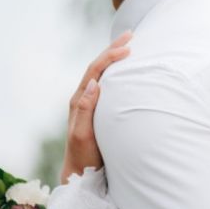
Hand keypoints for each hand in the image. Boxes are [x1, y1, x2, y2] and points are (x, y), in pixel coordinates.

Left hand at [60, 31, 131, 183]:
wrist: (80, 174)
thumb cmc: (84, 157)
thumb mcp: (83, 135)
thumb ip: (86, 109)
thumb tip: (95, 83)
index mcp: (79, 101)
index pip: (95, 71)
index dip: (110, 57)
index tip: (128, 48)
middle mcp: (83, 98)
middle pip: (97, 67)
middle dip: (113, 49)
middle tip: (130, 34)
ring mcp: (91, 104)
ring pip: (102, 73)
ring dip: (114, 57)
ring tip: (129, 45)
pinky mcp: (99, 110)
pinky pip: (107, 84)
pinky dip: (116, 71)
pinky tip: (127, 70)